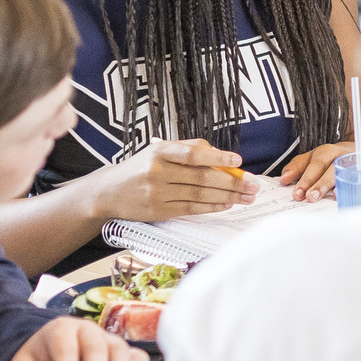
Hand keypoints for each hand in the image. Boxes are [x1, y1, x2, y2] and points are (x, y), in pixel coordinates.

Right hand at [89, 139, 252, 222]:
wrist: (107, 191)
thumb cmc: (142, 167)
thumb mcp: (160, 150)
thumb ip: (189, 149)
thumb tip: (222, 157)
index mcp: (160, 150)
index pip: (192, 153)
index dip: (217, 157)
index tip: (238, 161)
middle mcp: (157, 171)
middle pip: (201, 177)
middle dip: (232, 182)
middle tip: (253, 185)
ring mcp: (156, 193)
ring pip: (199, 195)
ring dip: (227, 196)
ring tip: (246, 196)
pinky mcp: (157, 211)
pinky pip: (190, 209)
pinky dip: (212, 207)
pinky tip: (227, 204)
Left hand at [280, 139, 360, 201]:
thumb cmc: (336, 159)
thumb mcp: (317, 158)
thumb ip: (298, 167)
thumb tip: (283, 179)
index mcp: (324, 151)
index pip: (309, 162)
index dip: (298, 173)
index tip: (287, 185)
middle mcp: (337, 154)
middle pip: (322, 165)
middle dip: (311, 180)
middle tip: (302, 196)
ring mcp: (350, 161)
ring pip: (336, 171)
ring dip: (325, 184)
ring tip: (315, 197)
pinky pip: (353, 178)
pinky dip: (345, 188)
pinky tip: (338, 197)